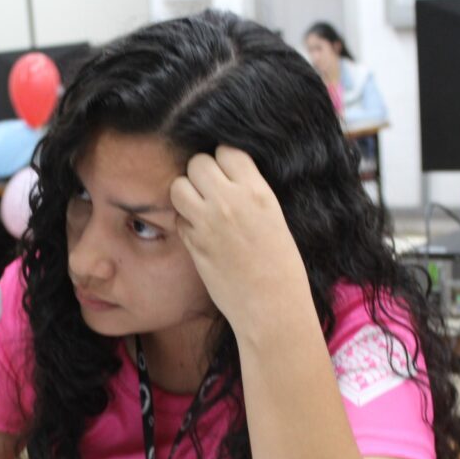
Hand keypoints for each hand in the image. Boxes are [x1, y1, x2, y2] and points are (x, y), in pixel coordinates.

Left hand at [169, 146, 310, 334]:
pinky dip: (185, 223)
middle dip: (200, 174)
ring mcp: (208, 222)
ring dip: (186, 194)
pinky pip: (178, 218)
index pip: (227, 151)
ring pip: (178, 186)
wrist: (272, 307)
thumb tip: (226, 177)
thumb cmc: (281, 266)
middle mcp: (230, 201)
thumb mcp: (273, 217)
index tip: (227, 175)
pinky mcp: (193, 244)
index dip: (224, 161)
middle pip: (198, 163)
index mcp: (257, 191)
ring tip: (200, 209)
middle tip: (210, 192)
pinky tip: (201, 235)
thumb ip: (249, 193)